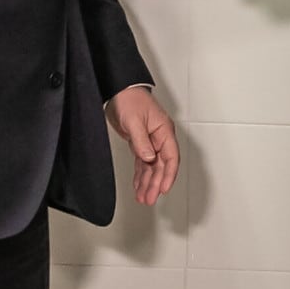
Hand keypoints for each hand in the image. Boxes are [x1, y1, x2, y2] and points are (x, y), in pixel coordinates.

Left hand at [106, 85, 179, 204]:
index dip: (168, 174)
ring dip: (147, 182)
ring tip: (143, 197)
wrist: (118, 90)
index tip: (163, 188)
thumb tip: (149, 158)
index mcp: (164, 130)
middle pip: (161, 165)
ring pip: (152, 166)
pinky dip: (140, 175)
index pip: (171, 157)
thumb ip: (142, 141)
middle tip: (150, 198)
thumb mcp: (134, 121)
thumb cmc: (130, 99)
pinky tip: (138, 185)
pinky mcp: (140, 142)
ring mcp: (150, 141)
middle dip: (156, 183)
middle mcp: (159, 137)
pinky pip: (142, 162)